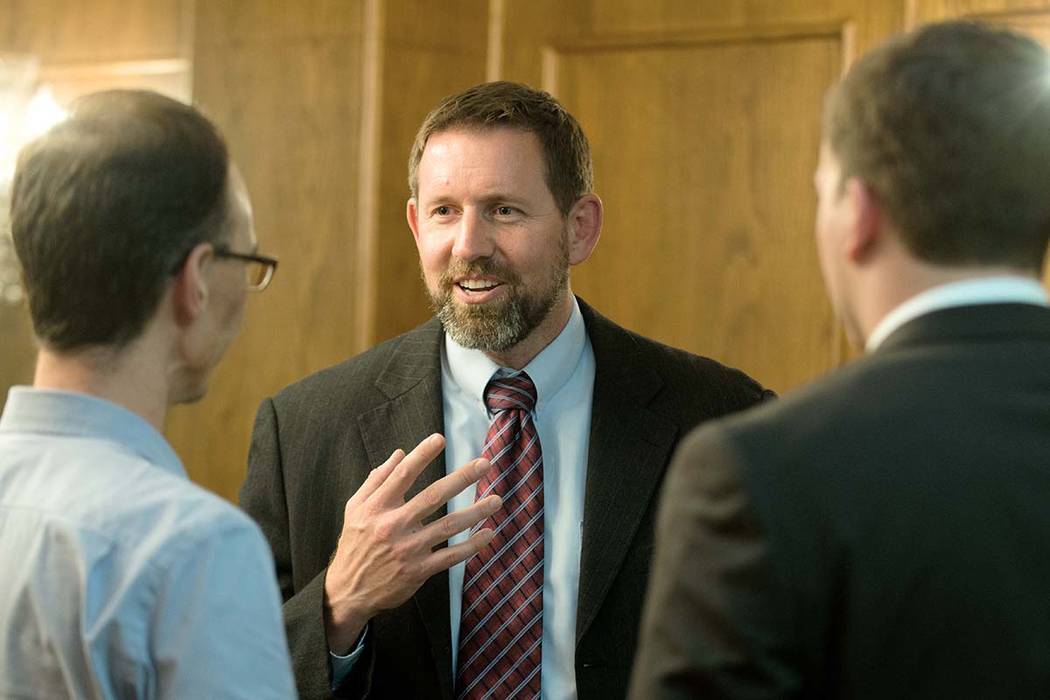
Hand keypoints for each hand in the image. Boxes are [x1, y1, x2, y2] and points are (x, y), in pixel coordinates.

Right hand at [323, 433, 500, 653]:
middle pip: (433, 496)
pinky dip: (471, 545)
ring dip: (475, 512)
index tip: (440, 439)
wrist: (349, 591)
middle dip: (461, 478)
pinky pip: (451, 556)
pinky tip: (488, 534)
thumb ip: (377, 480)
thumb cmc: (355, 544)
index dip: (421, 455)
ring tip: (496, 500)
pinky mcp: (418, 571)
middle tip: (484, 463)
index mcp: (377, 507)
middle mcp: (393, 525)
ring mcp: (408, 549)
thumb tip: (400, 453)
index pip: (402, 475)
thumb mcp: (355, 508)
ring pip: (448, 526)